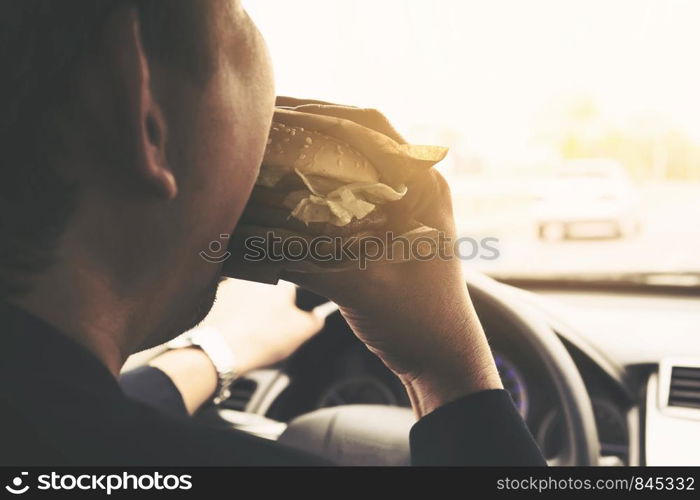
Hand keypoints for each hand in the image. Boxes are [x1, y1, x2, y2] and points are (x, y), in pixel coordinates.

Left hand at [201, 278, 323, 373]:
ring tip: (254, 331)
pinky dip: (234, 314)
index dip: (295, 303)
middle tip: (272, 327)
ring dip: (252, 308)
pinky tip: (238, 331)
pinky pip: (230, 304)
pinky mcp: (214, 298)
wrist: (222, 350)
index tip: (291, 317)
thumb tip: (317, 316)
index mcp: (279, 279)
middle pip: (269, 289)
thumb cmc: (262, 338)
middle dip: (272, 305)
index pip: (294, 286)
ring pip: (248, 296)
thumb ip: (316, 320)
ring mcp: (231, 284)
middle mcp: (255, 276)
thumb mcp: (302, 332)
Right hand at [279, 103, 502, 416]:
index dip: (319, 112)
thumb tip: (246, 233)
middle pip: (357, 139)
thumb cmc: (416, 321)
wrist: (441, 357)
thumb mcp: (360, 283)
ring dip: (311, 157)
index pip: (369, 126)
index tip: (276, 109)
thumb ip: (304, 254)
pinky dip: (315, 190)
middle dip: (310, 128)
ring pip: (350, 166)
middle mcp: (414, 188)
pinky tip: (284, 193)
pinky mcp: (387, 230)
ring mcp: (402, 208)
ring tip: (268, 152)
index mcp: (421, 187)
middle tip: (264, 123)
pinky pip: (347, 196)